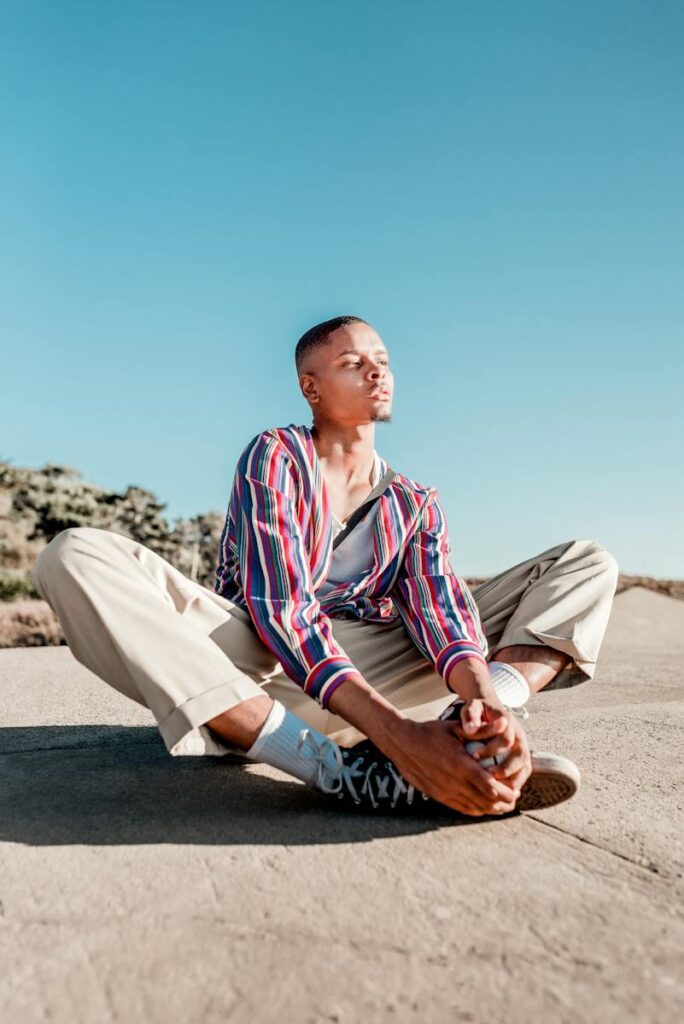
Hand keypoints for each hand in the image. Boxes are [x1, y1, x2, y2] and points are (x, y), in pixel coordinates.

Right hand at [382, 718, 521, 816]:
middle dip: (503, 803)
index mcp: (461, 765)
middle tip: (513, 799)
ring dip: (491, 809)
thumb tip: (505, 724)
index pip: (490, 787)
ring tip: (503, 805)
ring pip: (475, 808)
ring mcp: (445, 792)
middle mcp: (454, 782)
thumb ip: (483, 730)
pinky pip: (462, 808)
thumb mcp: (457, 728)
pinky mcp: (438, 796)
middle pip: (485, 801)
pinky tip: (483, 806)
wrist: (403, 744)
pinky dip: (476, 809)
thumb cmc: (431, 732)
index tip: (516, 790)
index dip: (506, 792)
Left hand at [455, 699, 532, 794]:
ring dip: (513, 779)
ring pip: (525, 766)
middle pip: (521, 754)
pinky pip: (524, 771)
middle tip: (489, 776)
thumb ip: (471, 716)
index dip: (491, 749)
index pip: (506, 738)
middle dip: (506, 768)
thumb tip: (470, 729)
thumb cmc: (478, 709)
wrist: (490, 707)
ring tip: (496, 788)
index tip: (474, 756)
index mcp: (508, 722)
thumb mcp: (472, 707)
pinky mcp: (522, 755)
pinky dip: (515, 782)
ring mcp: (523, 745)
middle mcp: (519, 734)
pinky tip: (501, 790)